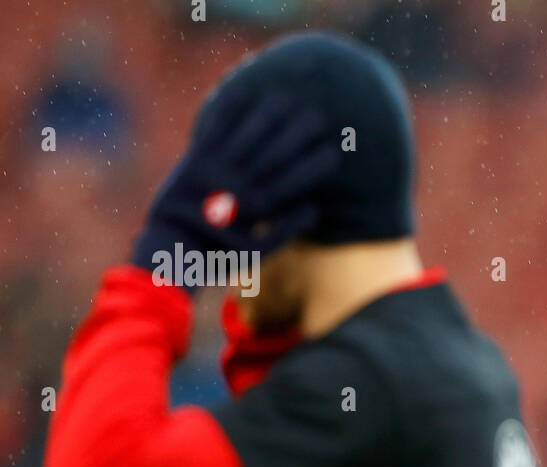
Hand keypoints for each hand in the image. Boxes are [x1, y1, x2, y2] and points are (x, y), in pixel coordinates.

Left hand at [130, 88, 339, 291]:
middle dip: (299, 132)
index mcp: (258, 208)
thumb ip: (287, 231)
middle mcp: (240, 184)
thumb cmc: (220, 255)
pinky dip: (228, 108)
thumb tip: (315, 209)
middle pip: (277, 151)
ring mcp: (216, 169)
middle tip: (318, 117)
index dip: (316, 165)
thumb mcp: (258, 254)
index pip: (296, 180)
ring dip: (270, 114)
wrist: (171, 248)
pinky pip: (214, 128)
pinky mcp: (195, 158)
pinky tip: (241, 89)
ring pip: (249, 134)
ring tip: (288, 98)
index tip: (334, 153)